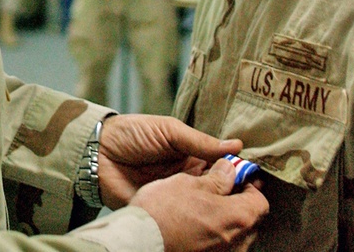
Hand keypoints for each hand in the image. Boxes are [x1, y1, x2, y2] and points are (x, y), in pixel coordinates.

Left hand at [96, 114, 243, 207]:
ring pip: (200, 205)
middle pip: (215, 188)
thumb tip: (236, 145)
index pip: (220, 166)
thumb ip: (200, 141)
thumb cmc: (133, 133)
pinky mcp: (160, 209)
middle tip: (249, 200)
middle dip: (230, 193)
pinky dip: (192, 220)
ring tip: (231, 212)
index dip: (237, 172)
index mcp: (190, 155)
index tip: (256, 179)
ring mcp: (174, 195)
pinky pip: (180, 217)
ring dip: (214, 208)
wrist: (98, 151)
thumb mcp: (169, 131)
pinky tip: (208, 222)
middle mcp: (186, 177)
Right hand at [130, 160, 267, 251]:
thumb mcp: (190, 183)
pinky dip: (214, 236)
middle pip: (249, 220)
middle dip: (238, 204)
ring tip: (204, 209)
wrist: (138, 242)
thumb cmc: (162, 211)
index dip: (248, 186)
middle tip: (218, 191)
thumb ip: (217, 178)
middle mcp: (236, 242)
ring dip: (226, 221)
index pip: (260, 201)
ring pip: (235, 236)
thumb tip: (230, 170)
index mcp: (238, 218)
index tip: (235, 178)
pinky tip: (196, 226)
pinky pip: (221, 247)